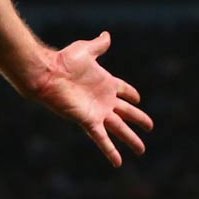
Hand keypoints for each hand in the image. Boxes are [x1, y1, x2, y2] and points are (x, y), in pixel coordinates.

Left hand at [30, 33, 151, 167]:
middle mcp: (103, 100)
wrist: (48, 74)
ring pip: (119, 128)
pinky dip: (110, 150)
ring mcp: (97, 112)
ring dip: (130, 139)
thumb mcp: (86, 50)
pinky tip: (118, 162)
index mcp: (105, 83)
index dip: (131, 94)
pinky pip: (102, 138)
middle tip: (150, 127)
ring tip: (141, 150)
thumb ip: (98, 45)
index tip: (138, 99)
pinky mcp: (89, 121)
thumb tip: (106, 35)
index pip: (123, 90)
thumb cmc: (63, 61)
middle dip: (138, 120)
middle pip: (126, 112)